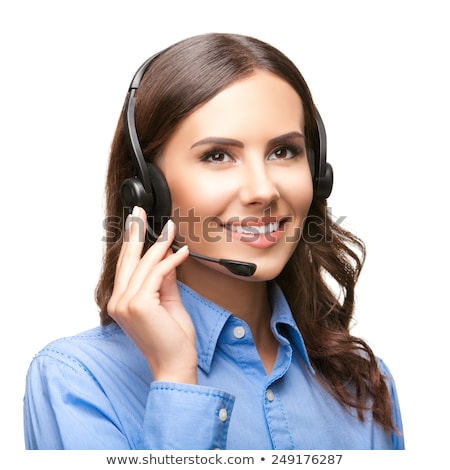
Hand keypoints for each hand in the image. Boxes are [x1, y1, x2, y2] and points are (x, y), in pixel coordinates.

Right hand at [107, 206, 196, 383]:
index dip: (132, 242)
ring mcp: (126, 303)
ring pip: (144, 264)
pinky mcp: (140, 304)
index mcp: (121, 302)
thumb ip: (164, 279)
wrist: (176, 364)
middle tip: (140, 210)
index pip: (126, 266)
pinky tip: (181, 251)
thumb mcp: (168, 302)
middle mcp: (118, 301)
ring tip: (172, 229)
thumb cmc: (172, 338)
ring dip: (160, 245)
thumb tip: (166, 256)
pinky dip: (171, 260)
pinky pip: (158, 273)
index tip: (137, 222)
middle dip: (135, 232)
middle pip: (128, 259)